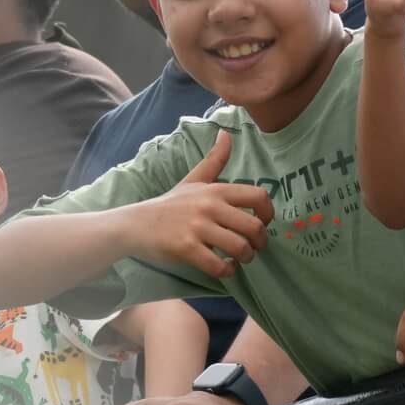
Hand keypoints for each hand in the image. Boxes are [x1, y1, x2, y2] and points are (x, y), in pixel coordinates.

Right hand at [130, 130, 272, 279]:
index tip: (262, 223)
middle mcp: (210, 206)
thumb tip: (227, 133)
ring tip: (238, 259)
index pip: (258, 196)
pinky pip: (219, 265)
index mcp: (216, 190)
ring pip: (239, 247)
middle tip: (253, 248)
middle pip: (254, 227)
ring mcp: (198, 228)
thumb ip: (214, 160)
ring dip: (245, 258)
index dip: (268, 213)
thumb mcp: (194, 180)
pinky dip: (227, 271)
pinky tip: (224, 268)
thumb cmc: (170, 204)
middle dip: (260, 243)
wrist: (136, 224)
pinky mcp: (187, 249)